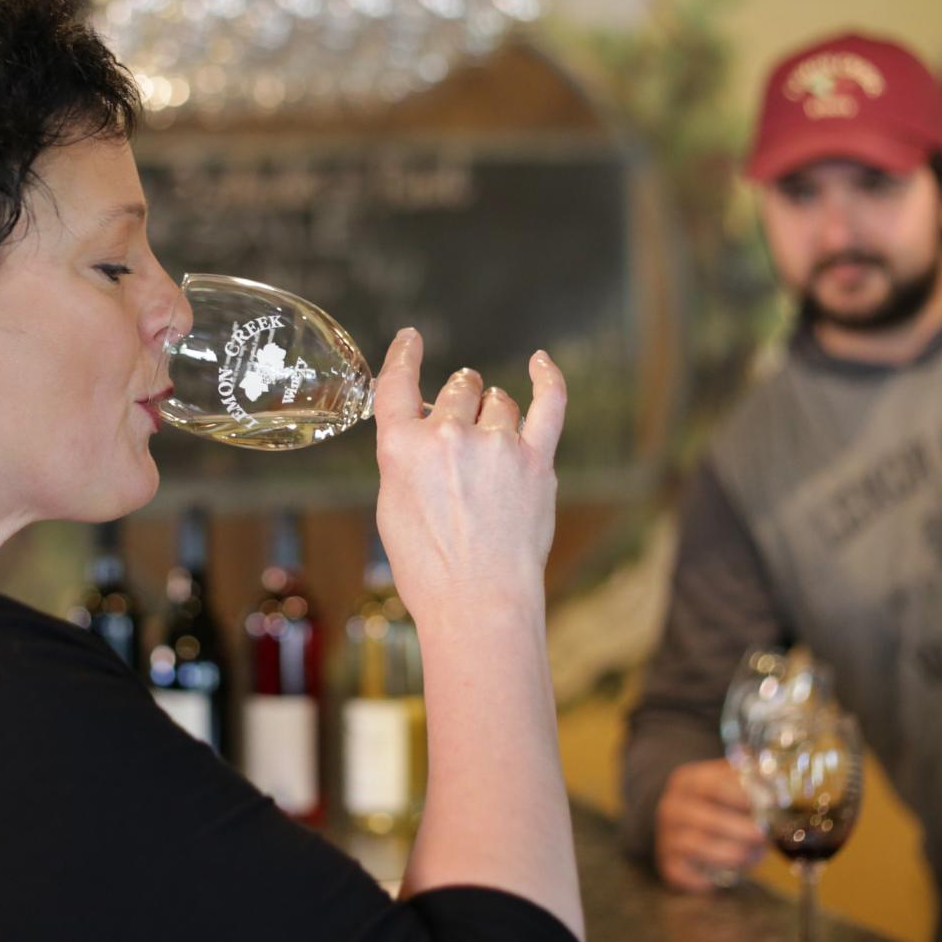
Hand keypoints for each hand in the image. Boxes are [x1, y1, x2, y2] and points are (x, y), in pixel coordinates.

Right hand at [371, 328, 565, 627]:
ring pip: (498, 401)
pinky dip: (547, 377)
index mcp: (402, 448)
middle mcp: (448, 437)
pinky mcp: (537, 460)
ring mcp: (497, 445)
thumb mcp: (393, 509)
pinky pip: (549, 402)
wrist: (478, 603)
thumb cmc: (430, 568)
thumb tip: (426, 433)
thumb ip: (406, 461)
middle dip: (459, 400)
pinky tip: (541, 362)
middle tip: (460, 431)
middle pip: (458, 390)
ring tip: (491, 447)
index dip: (404, 355)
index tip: (411, 339)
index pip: (398, 384)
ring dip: (494, 411)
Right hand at [653, 759, 766, 891]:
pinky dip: (707, 878)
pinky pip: (684, 873)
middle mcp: (671, 807)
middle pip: (705, 819)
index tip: (768, 804)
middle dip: (741, 830)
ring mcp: (666, 836)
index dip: (740, 795)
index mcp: (687, 781)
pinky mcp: (668, 863)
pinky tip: (729, 876)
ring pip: (696, 846)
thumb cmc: (717, 804)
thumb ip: (750, 781)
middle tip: (764, 838)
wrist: (684, 824)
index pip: (712, 785)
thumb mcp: (729, 783)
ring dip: (730, 854)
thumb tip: (777, 786)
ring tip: (754, 857)